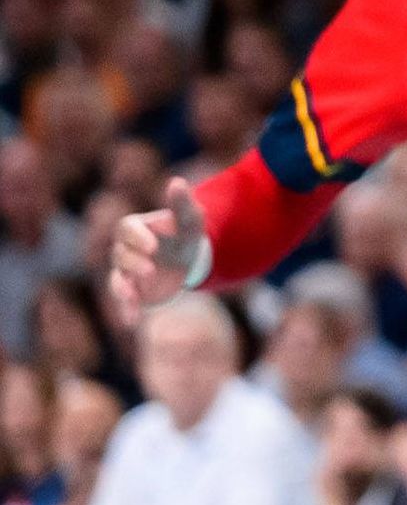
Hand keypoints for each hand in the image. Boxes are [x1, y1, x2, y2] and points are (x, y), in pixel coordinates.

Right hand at [107, 181, 210, 327]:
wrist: (190, 257)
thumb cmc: (186, 232)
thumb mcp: (190, 218)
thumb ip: (182, 203)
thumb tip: (177, 181)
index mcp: (135, 228)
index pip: (126, 229)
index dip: (137, 237)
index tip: (153, 245)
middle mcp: (126, 249)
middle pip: (120, 255)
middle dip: (133, 262)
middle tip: (151, 268)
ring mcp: (127, 271)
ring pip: (118, 278)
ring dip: (123, 288)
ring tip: (133, 296)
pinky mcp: (133, 290)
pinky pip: (124, 300)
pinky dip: (125, 311)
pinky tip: (130, 323)